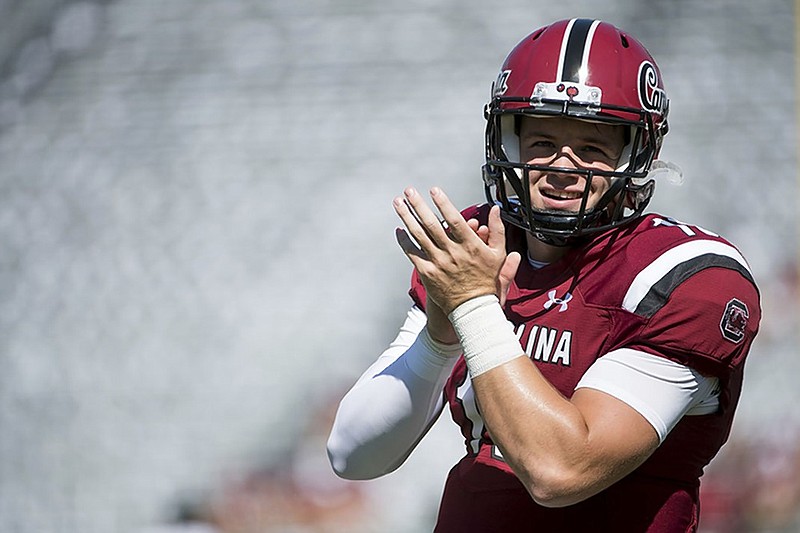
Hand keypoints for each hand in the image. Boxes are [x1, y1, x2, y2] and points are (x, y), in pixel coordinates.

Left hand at [394, 187, 520, 314]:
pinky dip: (404, 240)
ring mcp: (438, 263)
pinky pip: (412, 253)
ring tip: (399, 203)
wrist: (473, 309)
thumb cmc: (486, 281)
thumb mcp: (497, 254)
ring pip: (419, 235)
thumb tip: (495, 210)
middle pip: (431, 224)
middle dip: (418, 205)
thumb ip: (497, 230)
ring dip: (407, 217)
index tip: (434, 190)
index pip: (454, 220)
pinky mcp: (427, 273)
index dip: (443, 203)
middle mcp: (452, 253)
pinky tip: (399, 229)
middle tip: (409, 191)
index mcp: (470, 246)